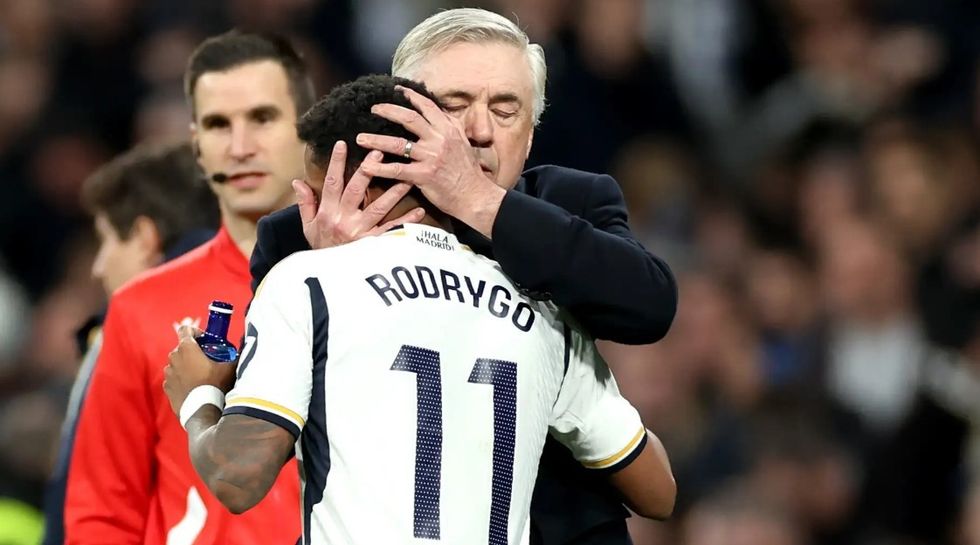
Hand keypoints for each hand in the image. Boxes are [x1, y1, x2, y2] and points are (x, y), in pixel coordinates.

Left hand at [163, 325, 236, 415]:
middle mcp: (173, 358)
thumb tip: (244, 350)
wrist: (203, 412)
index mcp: (187, 348)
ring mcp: (168, 374)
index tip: (205, 339)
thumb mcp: (229, 368)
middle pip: (182, 348)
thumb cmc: (215, 386)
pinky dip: (182, 380)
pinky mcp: (167, 388)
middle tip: (207, 359)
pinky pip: (174, 379)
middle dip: (193, 351)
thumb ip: (235, 356)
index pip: (185, 329)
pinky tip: (194, 387)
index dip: (196, 331)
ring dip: (186, 366)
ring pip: (177, 364)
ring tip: (200, 375)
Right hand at [293, 140, 424, 249]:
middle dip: (367, 170)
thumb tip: (298, 181)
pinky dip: (406, 222)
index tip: (342, 144)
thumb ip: (306, 203)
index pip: (331, 183)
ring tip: (407, 177)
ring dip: (394, 192)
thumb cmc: (321, 249)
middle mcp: (344, 220)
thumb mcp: (308, 227)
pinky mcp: (374, 245)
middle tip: (379, 152)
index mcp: (328, 212)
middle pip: (356, 190)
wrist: (330, 277)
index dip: (337, 163)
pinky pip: (392, 231)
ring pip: (379, 208)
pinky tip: (419, 211)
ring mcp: (360, 232)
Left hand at [356, 86, 505, 237]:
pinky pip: (397, 170)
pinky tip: (366, 167)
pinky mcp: (424, 175)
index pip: (427, 106)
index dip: (411, 96)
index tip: (397, 89)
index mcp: (449, 129)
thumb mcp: (464, 143)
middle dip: (388, 111)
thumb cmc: (470, 172)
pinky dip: (380, 168)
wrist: (476, 196)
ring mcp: (431, 157)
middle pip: (409, 118)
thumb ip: (451, 128)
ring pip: (398, 144)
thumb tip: (440, 113)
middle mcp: (440, 139)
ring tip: (360, 138)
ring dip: (376, 140)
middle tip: (373, 109)